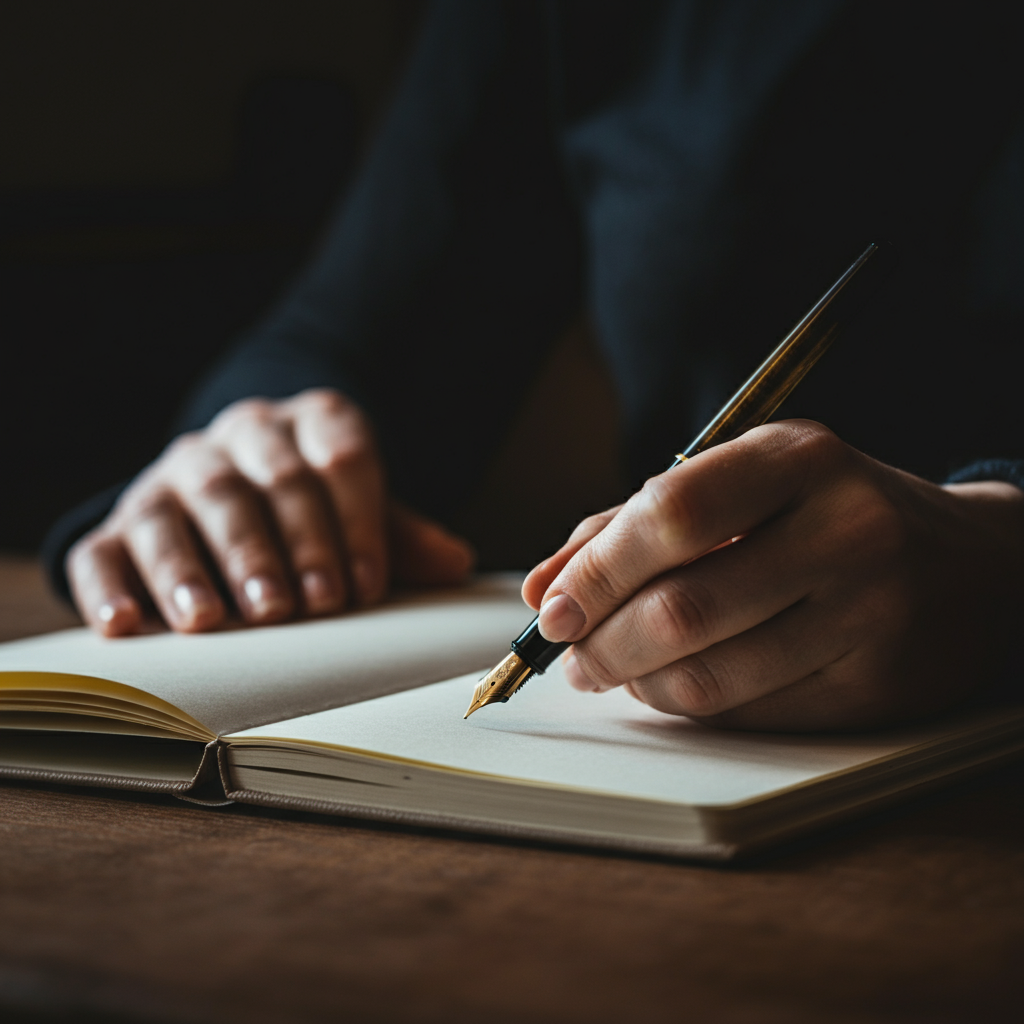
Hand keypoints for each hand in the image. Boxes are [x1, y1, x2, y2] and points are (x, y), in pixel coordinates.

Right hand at [69, 389, 473, 635]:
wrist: (239, 479)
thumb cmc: (315, 507)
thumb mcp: (363, 509)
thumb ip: (398, 535)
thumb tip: (454, 563)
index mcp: (312, 422)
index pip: (340, 457)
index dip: (354, 522)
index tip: (363, 588)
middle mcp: (239, 437)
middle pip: (258, 483)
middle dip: (277, 547)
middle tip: (295, 606)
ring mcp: (172, 475)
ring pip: (177, 510)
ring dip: (194, 566)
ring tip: (213, 620)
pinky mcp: (117, 519)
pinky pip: (104, 546)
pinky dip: (109, 585)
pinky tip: (128, 624)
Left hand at [523, 421, 1023, 730]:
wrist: (971, 565)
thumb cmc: (828, 514)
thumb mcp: (742, 484)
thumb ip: (631, 525)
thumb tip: (542, 588)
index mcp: (799, 459)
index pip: (672, 512)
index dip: (599, 569)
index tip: (554, 608)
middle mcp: (845, 529)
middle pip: (684, 608)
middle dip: (603, 644)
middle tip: (571, 655)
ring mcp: (870, 613)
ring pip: (711, 676)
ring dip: (637, 683)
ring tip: (611, 671)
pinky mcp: (877, 685)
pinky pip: (750, 713)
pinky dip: (690, 706)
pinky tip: (673, 686)